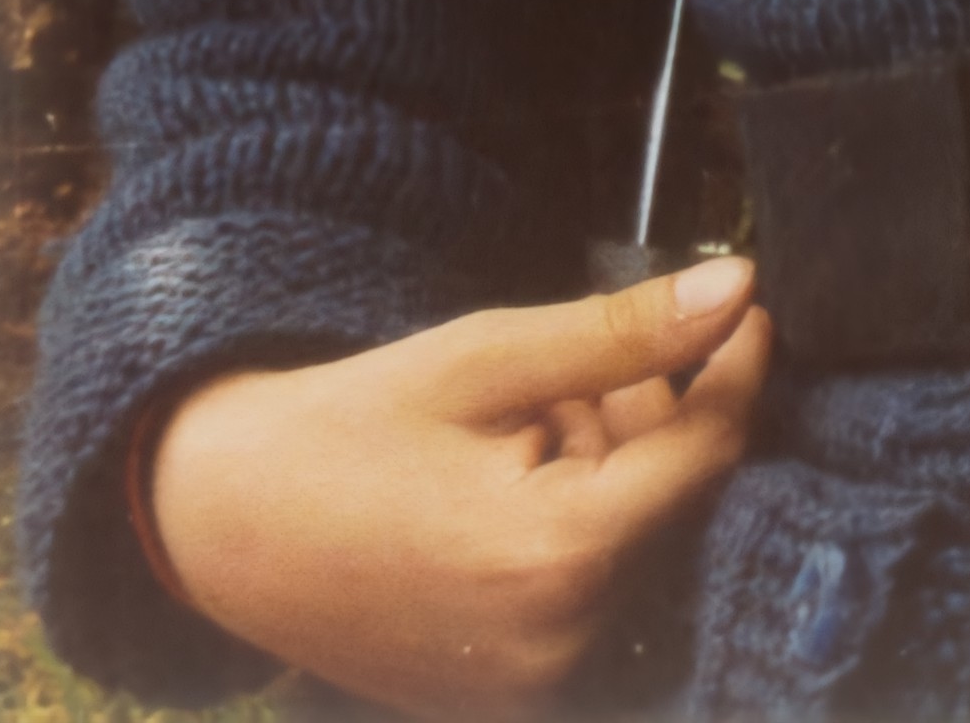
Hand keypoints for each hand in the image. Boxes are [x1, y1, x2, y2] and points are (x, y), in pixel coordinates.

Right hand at [146, 253, 770, 717]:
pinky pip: (589, 592)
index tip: (747, 307)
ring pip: (632, 542)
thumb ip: (623, 334)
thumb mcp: (487, 357)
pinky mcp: (508, 701)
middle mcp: (558, 646)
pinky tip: (511, 480)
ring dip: (604, 469)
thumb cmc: (351, 427)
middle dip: (643, 419)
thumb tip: (741, 288)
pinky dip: (575, 524)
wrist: (222, 524)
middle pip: (669, 503)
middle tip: (570, 371)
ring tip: (518, 429)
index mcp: (555, 560)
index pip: (705, 458)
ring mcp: (532, 689)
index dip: (736, 372)